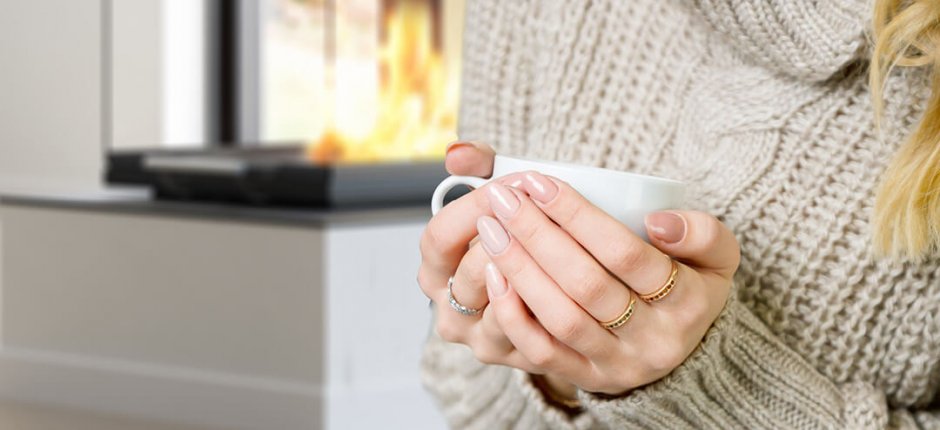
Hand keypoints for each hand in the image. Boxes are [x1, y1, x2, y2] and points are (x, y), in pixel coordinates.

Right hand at [418, 142, 542, 371]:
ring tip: (557, 238)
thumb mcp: (499, 197)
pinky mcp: (518, 358)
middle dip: (508, 235)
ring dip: (529, 270)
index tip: (511, 186)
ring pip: (501, 305)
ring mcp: (482, 339)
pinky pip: (530, 338)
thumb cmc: (520, 236)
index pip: (439, 237)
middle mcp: (450, 309)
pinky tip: (566, 281)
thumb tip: (458, 153)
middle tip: (541, 209)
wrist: (557, 294)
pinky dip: (547, 307)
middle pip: (469, 272)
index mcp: (436, 269)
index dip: (473, 208)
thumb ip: (479, 166)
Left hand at [475, 172, 739, 394]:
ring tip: (490, 229)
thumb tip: (658, 221)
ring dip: (519, 270)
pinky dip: (514, 314)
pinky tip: (493, 275)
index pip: (626, 254)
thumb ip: (701, 230)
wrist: (679, 339)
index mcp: (689, 303)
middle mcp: (656, 341)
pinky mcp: (588, 379)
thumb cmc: (688, 278)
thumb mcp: (715, 252)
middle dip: (537, 236)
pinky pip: (542, 353)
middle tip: (503, 199)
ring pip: (561, 319)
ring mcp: (619, 365)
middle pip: (587, 286)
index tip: (539, 183)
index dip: (578, 216)